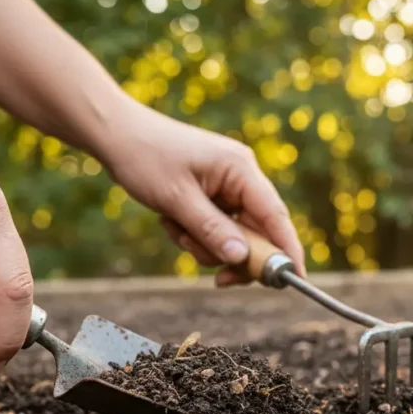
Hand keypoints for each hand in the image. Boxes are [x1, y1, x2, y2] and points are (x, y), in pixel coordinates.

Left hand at [96, 101, 304, 286]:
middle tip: (217, 279)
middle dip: (233, 255)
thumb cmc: (145, 158)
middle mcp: (241, 177)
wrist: (116, 134)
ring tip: (175, 230)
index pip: (275, 216)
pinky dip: (196, 235)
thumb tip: (242, 259)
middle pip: (258, 232)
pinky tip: (172, 223)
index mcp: (240, 169)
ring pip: (235, 235)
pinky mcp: (213, 194)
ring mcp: (227, 186)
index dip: (287, 249)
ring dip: (206, 245)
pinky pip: (217, 228)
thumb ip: (211, 231)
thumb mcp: (177, 200)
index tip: (295, 278)